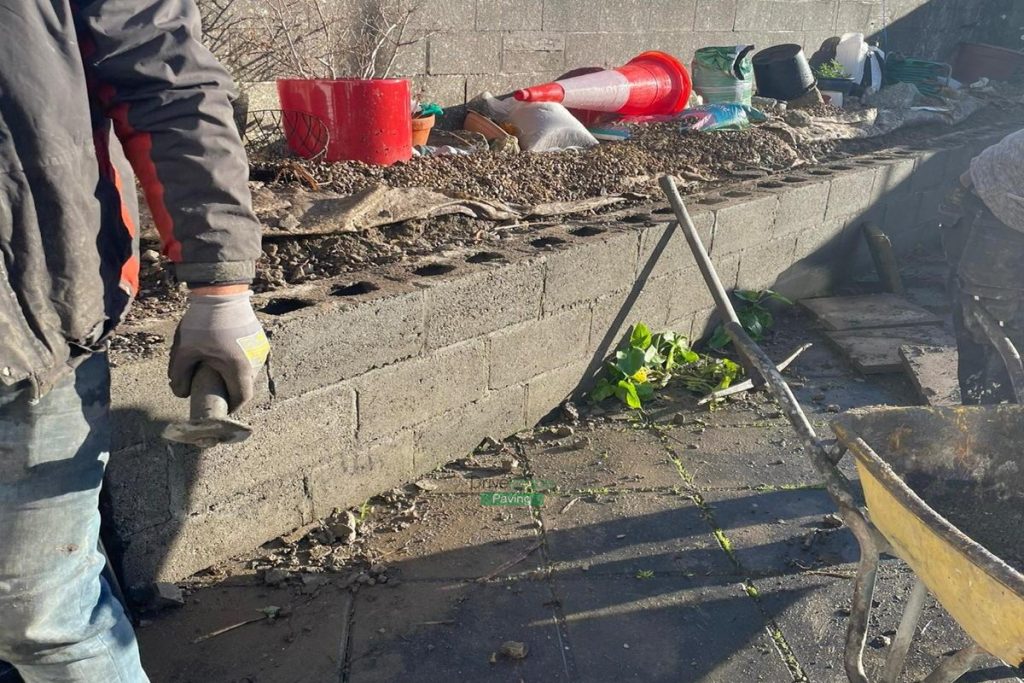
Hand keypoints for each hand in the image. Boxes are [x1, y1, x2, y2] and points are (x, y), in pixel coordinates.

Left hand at [168, 289, 269, 411]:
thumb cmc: (203, 323)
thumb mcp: (184, 351)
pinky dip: (239, 359)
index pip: (241, 398)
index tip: (221, 408)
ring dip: (235, 373)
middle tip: (213, 386)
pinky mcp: (259, 337)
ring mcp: (259, 348)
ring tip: (217, 367)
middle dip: (230, 388)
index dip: (231, 407)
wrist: (220, 292)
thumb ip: (179, 376)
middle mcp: (254, 361)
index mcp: (239, 370)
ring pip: (248, 370)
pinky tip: (224, 352)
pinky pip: (250, 356)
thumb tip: (180, 393)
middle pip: (245, 384)